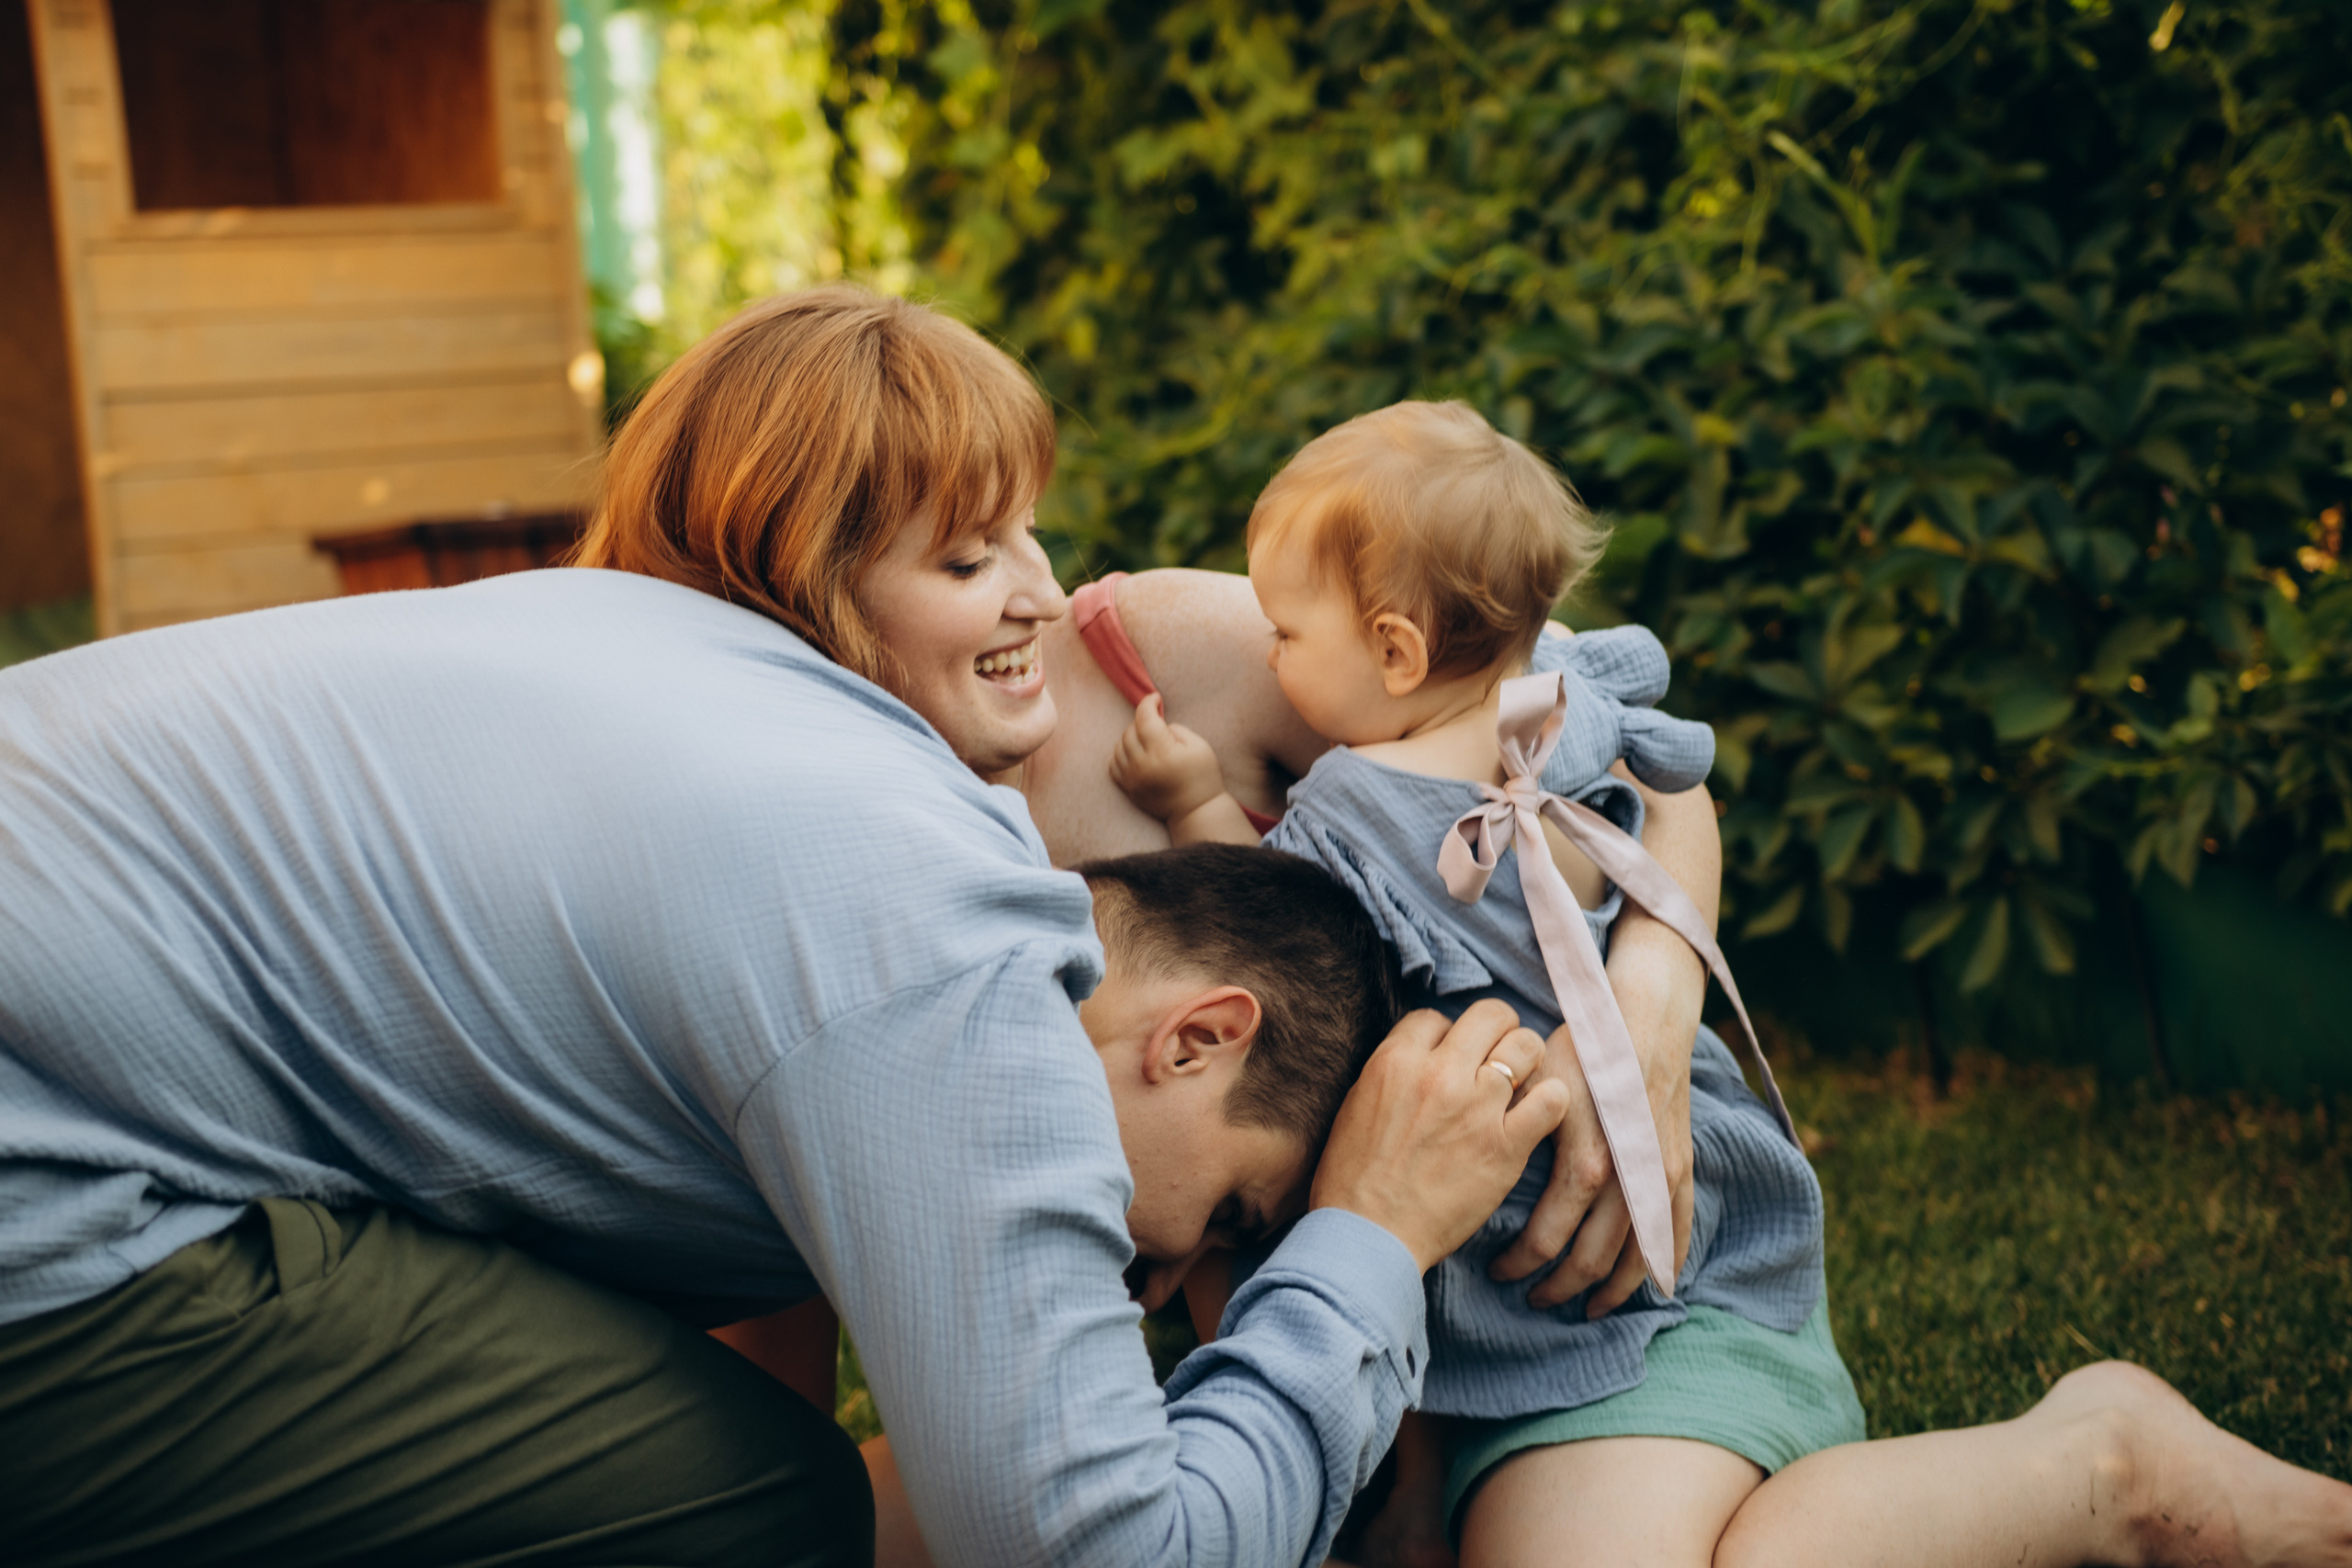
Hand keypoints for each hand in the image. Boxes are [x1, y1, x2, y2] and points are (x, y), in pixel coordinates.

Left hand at [1109, 695, 1228, 821]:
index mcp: (1162, 752)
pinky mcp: (1128, 789)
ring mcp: (1132, 779)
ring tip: (1148, 741)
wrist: (1196, 811)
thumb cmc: (1203, 777)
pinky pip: (1113, 765)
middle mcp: (1143, 765)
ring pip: (1119, 746)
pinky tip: (1136, 755)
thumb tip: (1159, 724)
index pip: (1144, 718)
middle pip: (1130, 730)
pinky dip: (1121, 755)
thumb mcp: (1200, 746)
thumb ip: (1176, 729)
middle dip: (1142, 722)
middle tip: (1157, 725)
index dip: (1148, 702)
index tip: (1156, 698)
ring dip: (1131, 738)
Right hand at [1312, 1000, 1566, 1273]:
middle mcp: (1439, 1074)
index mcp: (1395, 1060)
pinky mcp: (1506, 1146)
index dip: (1447, 1036)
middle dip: (1497, 1030)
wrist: (1368, 1236)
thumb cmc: (1353, 1178)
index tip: (1449, 1060)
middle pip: (1490, 1014)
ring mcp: (1476, 1108)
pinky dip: (1552, 1101)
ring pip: (1527, 1045)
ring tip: (1520, 1083)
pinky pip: (1552, 1099)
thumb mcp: (1357, 1103)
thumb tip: (1423, 1055)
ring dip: (1527, 1060)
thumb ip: (1394, 1071)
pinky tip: (1538, 1115)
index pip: (1436, 1017)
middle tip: (1496, 1057)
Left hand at [1486, 1024, 1693, 1314]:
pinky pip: (1677, 1232)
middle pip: (1590, 1261)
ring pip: (1635, 1259)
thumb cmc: (1582, 1048)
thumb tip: (1476, 1168)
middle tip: (1532, 1298)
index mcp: (1584, 1165)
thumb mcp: (1538, 1089)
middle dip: (1557, 1286)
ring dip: (1609, 1291)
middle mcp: (1625, 1182)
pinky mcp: (1680, 1169)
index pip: (1545, 1240)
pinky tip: (1650, 1287)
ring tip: (1585, 1307)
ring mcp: (1658, 1179)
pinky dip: (1662, 1265)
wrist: (1647, 1018)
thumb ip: (1518, 1135)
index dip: (1518, 1264)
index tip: (1498, 1271)